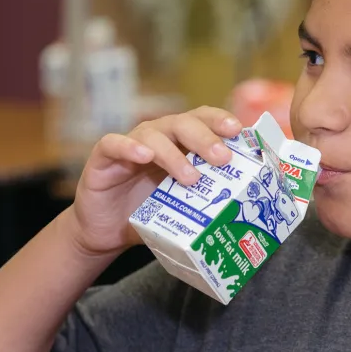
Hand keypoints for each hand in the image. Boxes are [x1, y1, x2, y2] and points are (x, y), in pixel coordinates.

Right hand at [67, 107, 242, 256]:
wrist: (108, 231)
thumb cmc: (152, 214)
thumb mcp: (185, 204)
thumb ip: (209, 197)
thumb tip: (247, 204)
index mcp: (180, 142)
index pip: (202, 120)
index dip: (219, 120)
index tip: (237, 130)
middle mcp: (157, 136)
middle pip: (182, 123)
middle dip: (205, 138)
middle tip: (221, 158)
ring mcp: (130, 145)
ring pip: (153, 135)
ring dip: (174, 154)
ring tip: (191, 178)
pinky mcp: (103, 157)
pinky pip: (114, 144)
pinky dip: (129, 147)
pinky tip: (144, 156)